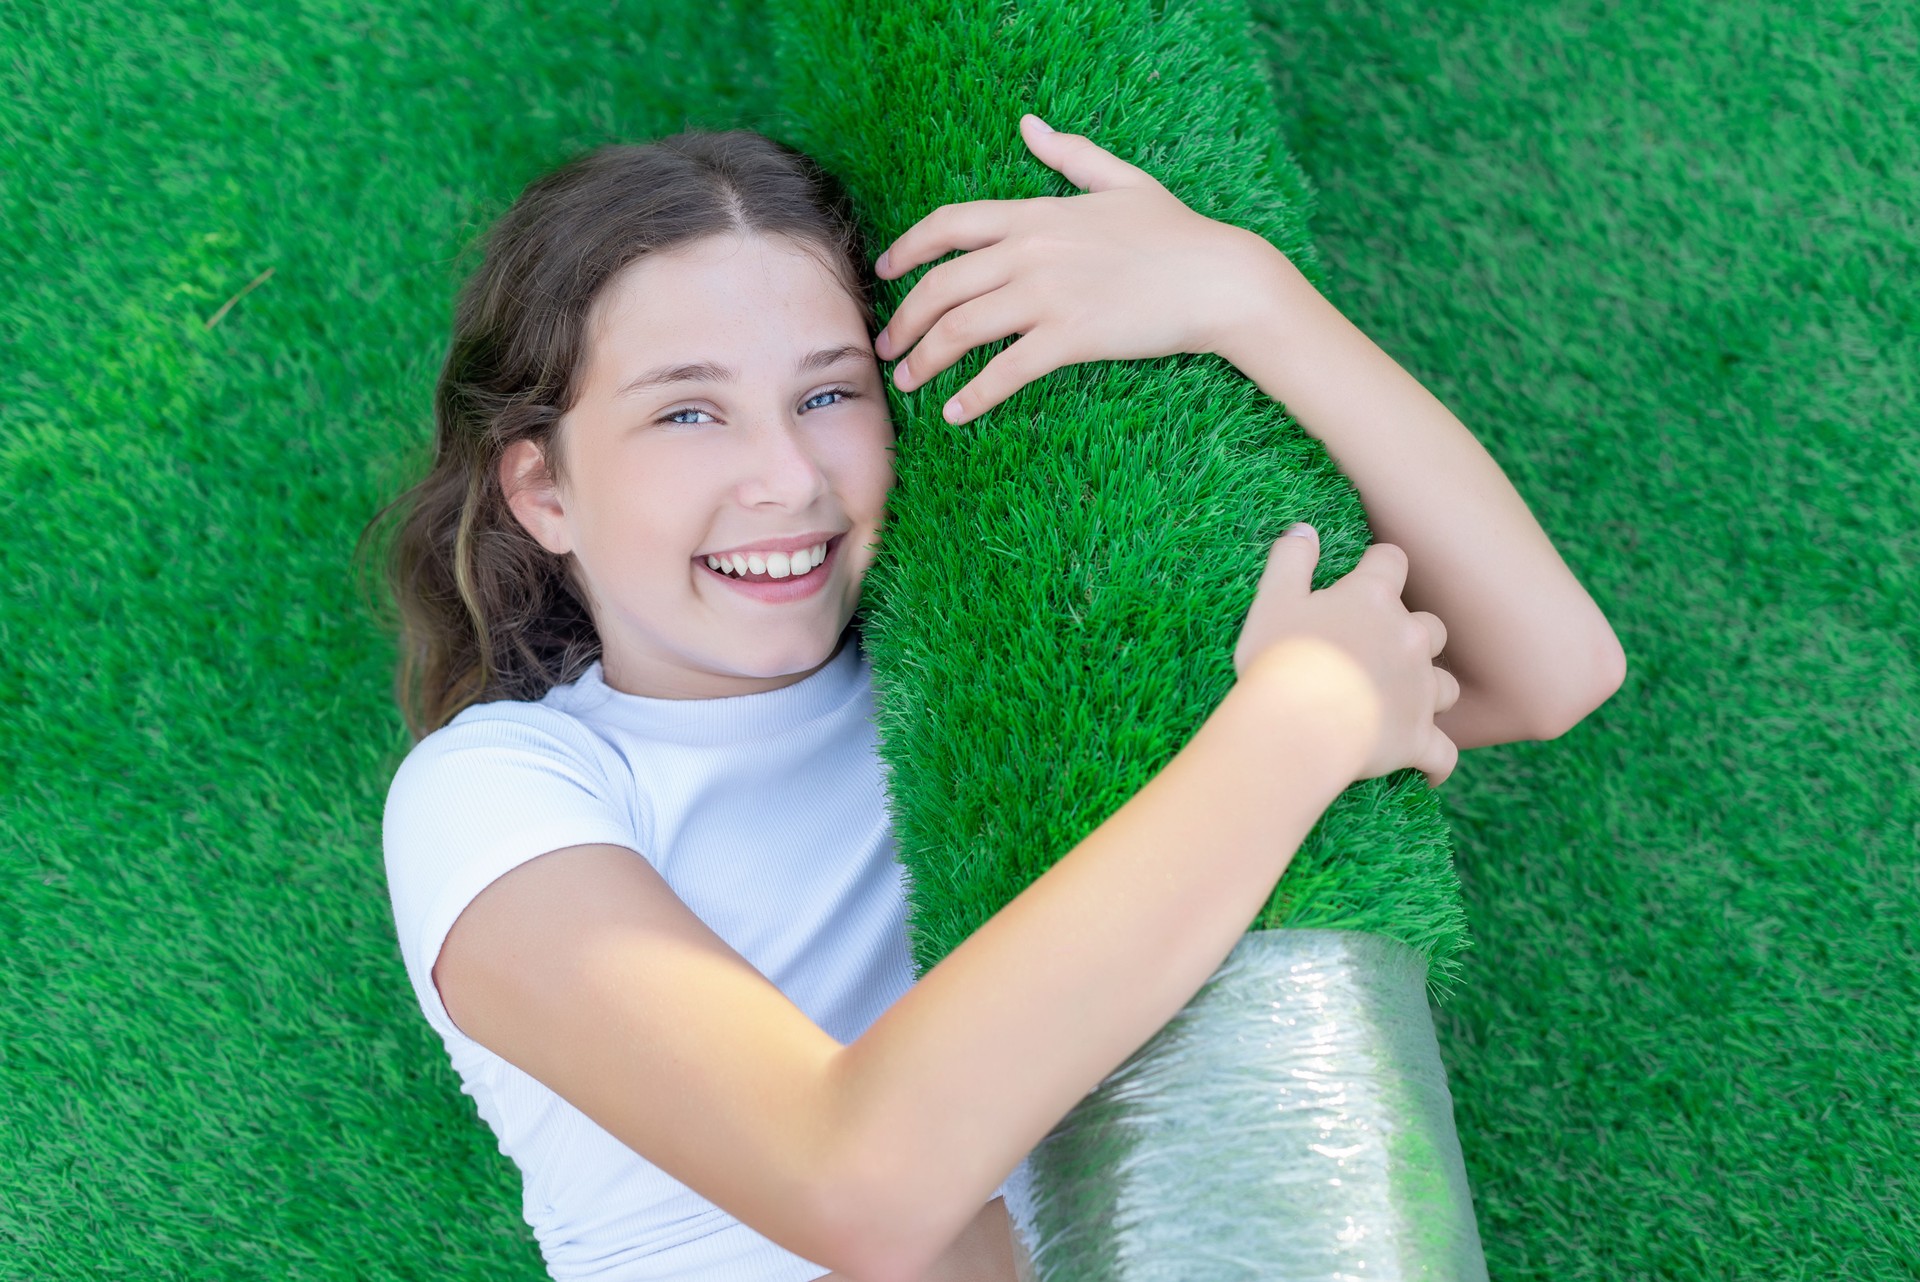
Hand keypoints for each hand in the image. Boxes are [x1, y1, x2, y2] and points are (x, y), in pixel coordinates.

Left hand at [872, 112, 1275, 423]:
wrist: (1218, 278)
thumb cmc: (1174, 232)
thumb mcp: (1120, 180)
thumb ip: (1069, 154)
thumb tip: (1029, 125)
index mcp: (1035, 213)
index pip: (948, 225)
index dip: (906, 249)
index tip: (884, 271)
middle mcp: (1030, 252)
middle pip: (941, 286)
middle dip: (904, 321)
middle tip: (887, 348)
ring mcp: (1047, 295)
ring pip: (960, 330)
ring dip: (926, 360)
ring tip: (908, 383)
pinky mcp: (1069, 338)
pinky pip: (1005, 371)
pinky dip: (974, 396)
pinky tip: (955, 413)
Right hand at [1234, 526, 1461, 789]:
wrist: (1297, 726)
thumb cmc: (1280, 661)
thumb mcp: (1272, 600)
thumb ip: (1290, 560)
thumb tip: (1303, 530)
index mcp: (1372, 599)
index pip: (1392, 562)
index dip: (1380, 567)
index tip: (1365, 578)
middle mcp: (1409, 638)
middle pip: (1430, 628)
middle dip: (1412, 638)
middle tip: (1377, 652)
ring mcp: (1419, 691)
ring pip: (1445, 687)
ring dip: (1428, 692)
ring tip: (1401, 704)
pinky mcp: (1418, 739)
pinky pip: (1443, 754)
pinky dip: (1437, 762)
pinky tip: (1428, 770)